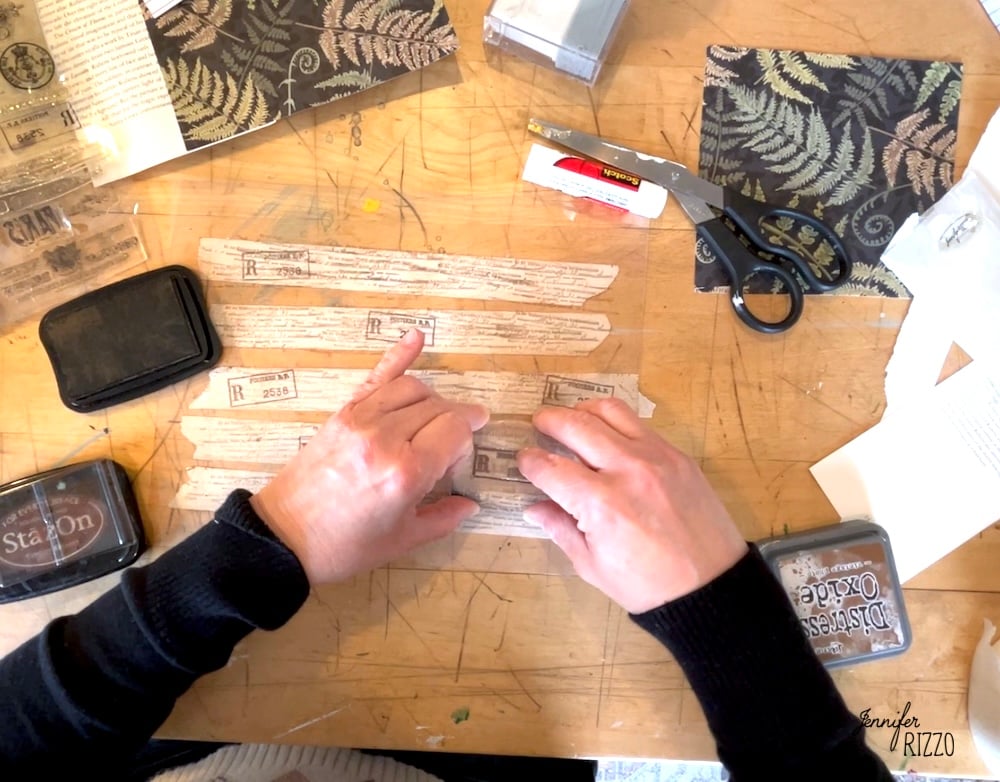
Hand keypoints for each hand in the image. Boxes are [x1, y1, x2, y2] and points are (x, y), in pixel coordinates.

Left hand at [250, 329, 488, 584]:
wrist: (284, 536)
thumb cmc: (345, 545)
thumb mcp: (403, 540)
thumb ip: (444, 517)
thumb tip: (470, 503)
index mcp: (406, 471)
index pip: (456, 430)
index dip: (467, 441)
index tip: (460, 460)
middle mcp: (386, 436)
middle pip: (439, 408)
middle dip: (455, 422)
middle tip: (453, 446)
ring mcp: (361, 419)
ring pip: (414, 389)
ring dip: (434, 400)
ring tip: (436, 420)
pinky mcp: (343, 413)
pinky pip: (377, 376)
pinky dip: (399, 354)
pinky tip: (417, 337)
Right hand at [517, 399, 747, 613]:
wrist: (711, 586)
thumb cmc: (647, 586)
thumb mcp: (593, 566)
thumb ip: (561, 529)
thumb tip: (534, 507)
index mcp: (601, 505)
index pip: (551, 468)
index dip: (530, 461)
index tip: (523, 459)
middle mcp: (626, 471)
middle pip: (576, 425)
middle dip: (549, 420)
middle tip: (538, 423)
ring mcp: (656, 457)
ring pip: (610, 411)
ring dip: (583, 410)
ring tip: (571, 418)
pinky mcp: (677, 455)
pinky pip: (639, 425)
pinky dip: (615, 423)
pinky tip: (607, 435)